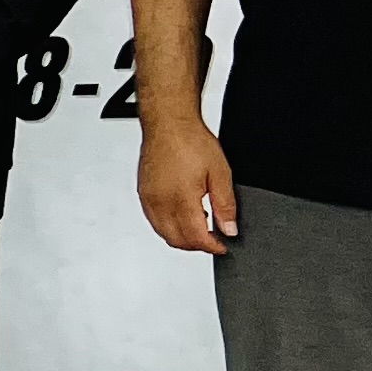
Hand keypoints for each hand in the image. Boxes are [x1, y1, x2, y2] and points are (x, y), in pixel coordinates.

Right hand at [137, 116, 238, 254]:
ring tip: (200, 226)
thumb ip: (225, 205)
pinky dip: (168, 226)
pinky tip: (181, 216)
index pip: (196, 238)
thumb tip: (229, 228)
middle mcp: (160, 202)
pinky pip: (153, 220)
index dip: (212, 246)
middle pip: (177, 240)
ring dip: (182, 237)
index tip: (222, 246)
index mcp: (180, 199)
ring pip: (163, 233)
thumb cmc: (190, 141)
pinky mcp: (142, 193)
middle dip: (197, 245)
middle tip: (213, 239)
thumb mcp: (220, 173)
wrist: (168, 123)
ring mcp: (148, 198)